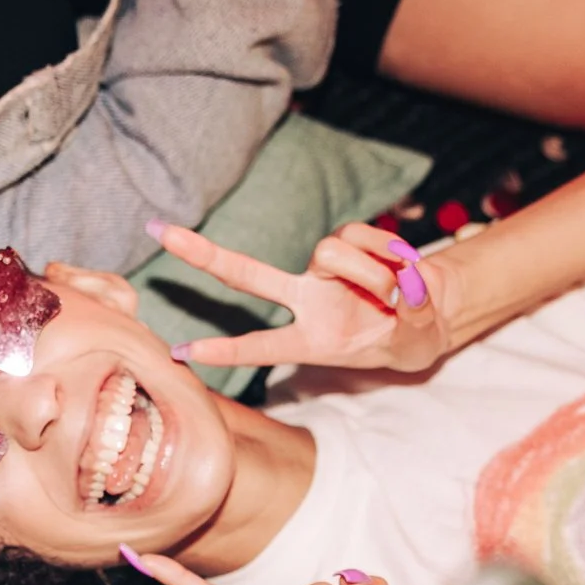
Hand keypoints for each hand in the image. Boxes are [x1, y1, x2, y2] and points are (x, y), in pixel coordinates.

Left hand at [152, 220, 453, 371]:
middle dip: (203, 254)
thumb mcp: (415, 342)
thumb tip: (406, 285)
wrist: (427, 312)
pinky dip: (386, 254)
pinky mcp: (346, 241)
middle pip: (245, 273)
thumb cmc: (408, 337)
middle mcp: (306, 301)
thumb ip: (413, 316)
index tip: (182, 353)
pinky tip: (402, 269)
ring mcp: (322, 270)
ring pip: (329, 252)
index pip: (261, 347)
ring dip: (370, 274)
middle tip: (158, 231)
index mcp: (310, 340)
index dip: (225, 350)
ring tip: (396, 296)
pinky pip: (360, 236)